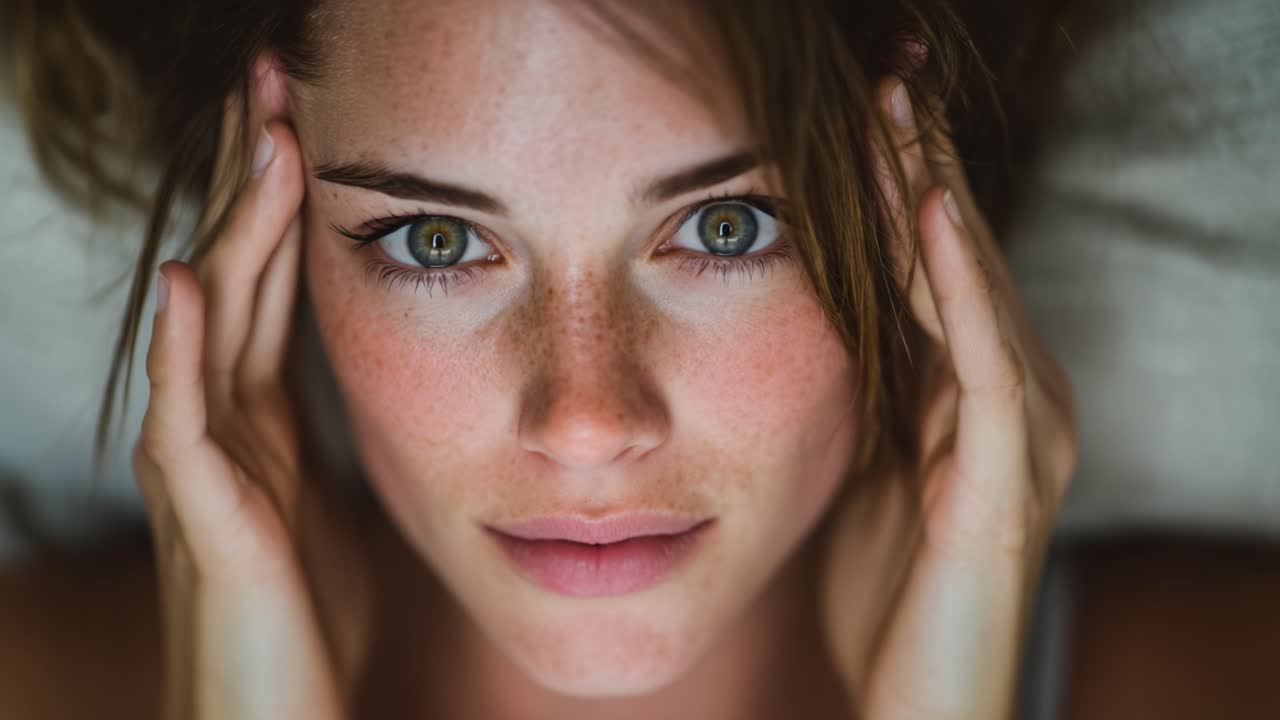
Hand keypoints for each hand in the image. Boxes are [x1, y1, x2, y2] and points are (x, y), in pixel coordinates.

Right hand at [133, 99, 369, 717]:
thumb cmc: (305, 619)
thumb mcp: (336, 503)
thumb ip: (344, 439)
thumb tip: (398, 392)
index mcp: (267, 417)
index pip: (273, 283)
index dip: (285, 201)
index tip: (307, 116)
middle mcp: (228, 422)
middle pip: (241, 276)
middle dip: (256, 180)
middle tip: (275, 81)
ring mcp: (207, 464)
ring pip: (217, 324)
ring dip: (237, 230)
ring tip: (258, 140)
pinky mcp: (206, 517)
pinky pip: (186, 422)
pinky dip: (183, 350)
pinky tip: (188, 282)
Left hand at [820, 77, 1077, 719]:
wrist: (921, 704)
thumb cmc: (888, 592)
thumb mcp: (864, 468)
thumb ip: (863, 397)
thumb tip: (815, 328)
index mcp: (965, 392)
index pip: (927, 266)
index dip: (895, 185)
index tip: (854, 110)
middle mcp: (1006, 395)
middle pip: (955, 257)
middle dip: (918, 165)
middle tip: (883, 76)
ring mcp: (1016, 433)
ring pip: (972, 288)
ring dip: (934, 196)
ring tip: (900, 113)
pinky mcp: (1005, 476)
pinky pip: (983, 358)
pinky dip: (957, 282)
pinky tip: (929, 213)